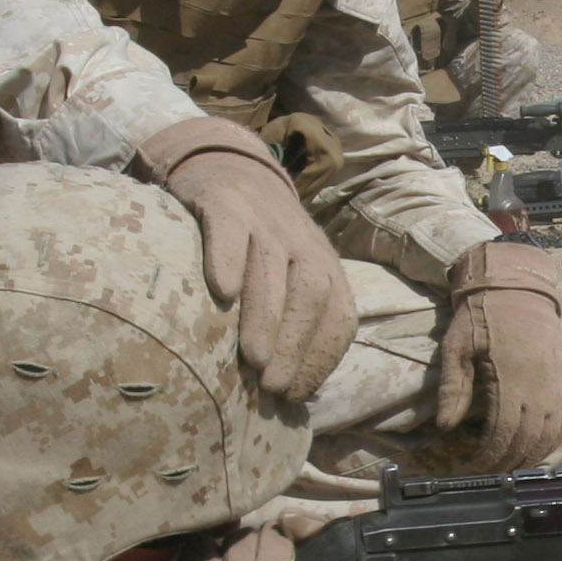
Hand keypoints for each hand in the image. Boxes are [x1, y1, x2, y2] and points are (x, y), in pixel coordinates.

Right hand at [131, 116, 352, 403]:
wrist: (227, 165)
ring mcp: (264, 219)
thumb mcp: (288, 273)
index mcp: (324, 264)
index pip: (339, 315)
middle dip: (297, 345)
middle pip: (312, 294)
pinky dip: (228, 259)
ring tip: (254, 360)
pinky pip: (230, 230)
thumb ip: (294, 319)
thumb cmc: (256, 240)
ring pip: (274, 268)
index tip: (296, 395)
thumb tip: (288, 394)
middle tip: (274, 387)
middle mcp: (300, 241)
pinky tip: (221, 292)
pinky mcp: (223, 202)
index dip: (321, 357)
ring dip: (267, 318)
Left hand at [430, 240, 561, 473]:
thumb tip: (445, 427)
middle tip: (491, 474)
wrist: (517, 287)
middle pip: (527, 440)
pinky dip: (554, 439)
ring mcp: (557, 384)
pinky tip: (541, 449)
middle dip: (508, 462)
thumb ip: (453, 389)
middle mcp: (539, 387)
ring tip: (514, 467)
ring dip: (532, 456)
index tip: (475, 467)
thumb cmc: (481, 315)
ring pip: (549, 434)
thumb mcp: (457, 348)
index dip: (489, 457)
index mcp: (510, 381)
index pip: (502, 434)